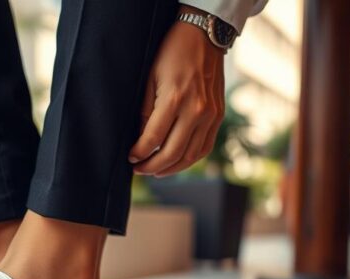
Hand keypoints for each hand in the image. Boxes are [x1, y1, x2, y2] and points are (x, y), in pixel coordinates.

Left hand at [129, 16, 224, 177]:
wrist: (204, 37)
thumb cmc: (172, 54)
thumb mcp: (150, 78)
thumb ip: (146, 111)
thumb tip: (141, 140)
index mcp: (175, 99)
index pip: (153, 137)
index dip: (139, 152)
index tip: (130, 158)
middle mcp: (196, 110)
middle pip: (173, 152)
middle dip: (153, 166)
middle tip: (139, 169)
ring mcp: (211, 115)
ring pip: (191, 155)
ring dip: (171, 168)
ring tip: (155, 170)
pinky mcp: (218, 116)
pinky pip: (205, 147)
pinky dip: (190, 159)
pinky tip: (176, 161)